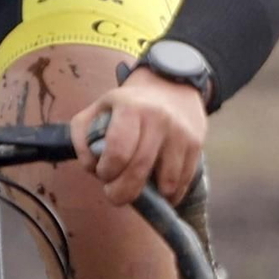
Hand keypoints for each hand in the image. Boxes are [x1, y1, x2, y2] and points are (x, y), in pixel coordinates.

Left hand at [71, 69, 207, 207]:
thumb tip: (91, 167)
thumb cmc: (129, 103)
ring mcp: (180, 132)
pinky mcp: (196, 144)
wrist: (171, 82)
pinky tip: (158, 188)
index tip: (103, 174)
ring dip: (150, 196)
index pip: (118, 152)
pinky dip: (170, 194)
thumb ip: (82, 137)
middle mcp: (158, 119)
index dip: (107, 172)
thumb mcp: (98, 108)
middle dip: (122, 193)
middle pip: (139, 171)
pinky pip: (184, 181)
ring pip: (166, 182)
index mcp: (130, 108)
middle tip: (115, 195)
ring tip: (139, 187)